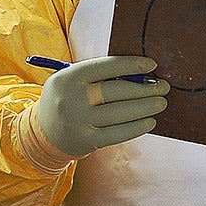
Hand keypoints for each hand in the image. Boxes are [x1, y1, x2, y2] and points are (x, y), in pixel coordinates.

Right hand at [26, 56, 170, 160]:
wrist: (42, 131)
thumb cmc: (67, 99)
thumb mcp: (72, 81)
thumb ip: (99, 76)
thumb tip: (140, 75)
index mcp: (69, 77)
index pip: (105, 66)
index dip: (131, 65)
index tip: (152, 65)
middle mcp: (72, 99)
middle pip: (116, 91)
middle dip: (145, 89)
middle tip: (163, 87)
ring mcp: (78, 122)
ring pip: (120, 113)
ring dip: (145, 107)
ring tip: (160, 103)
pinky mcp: (85, 141)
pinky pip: (117, 133)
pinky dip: (136, 127)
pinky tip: (149, 121)